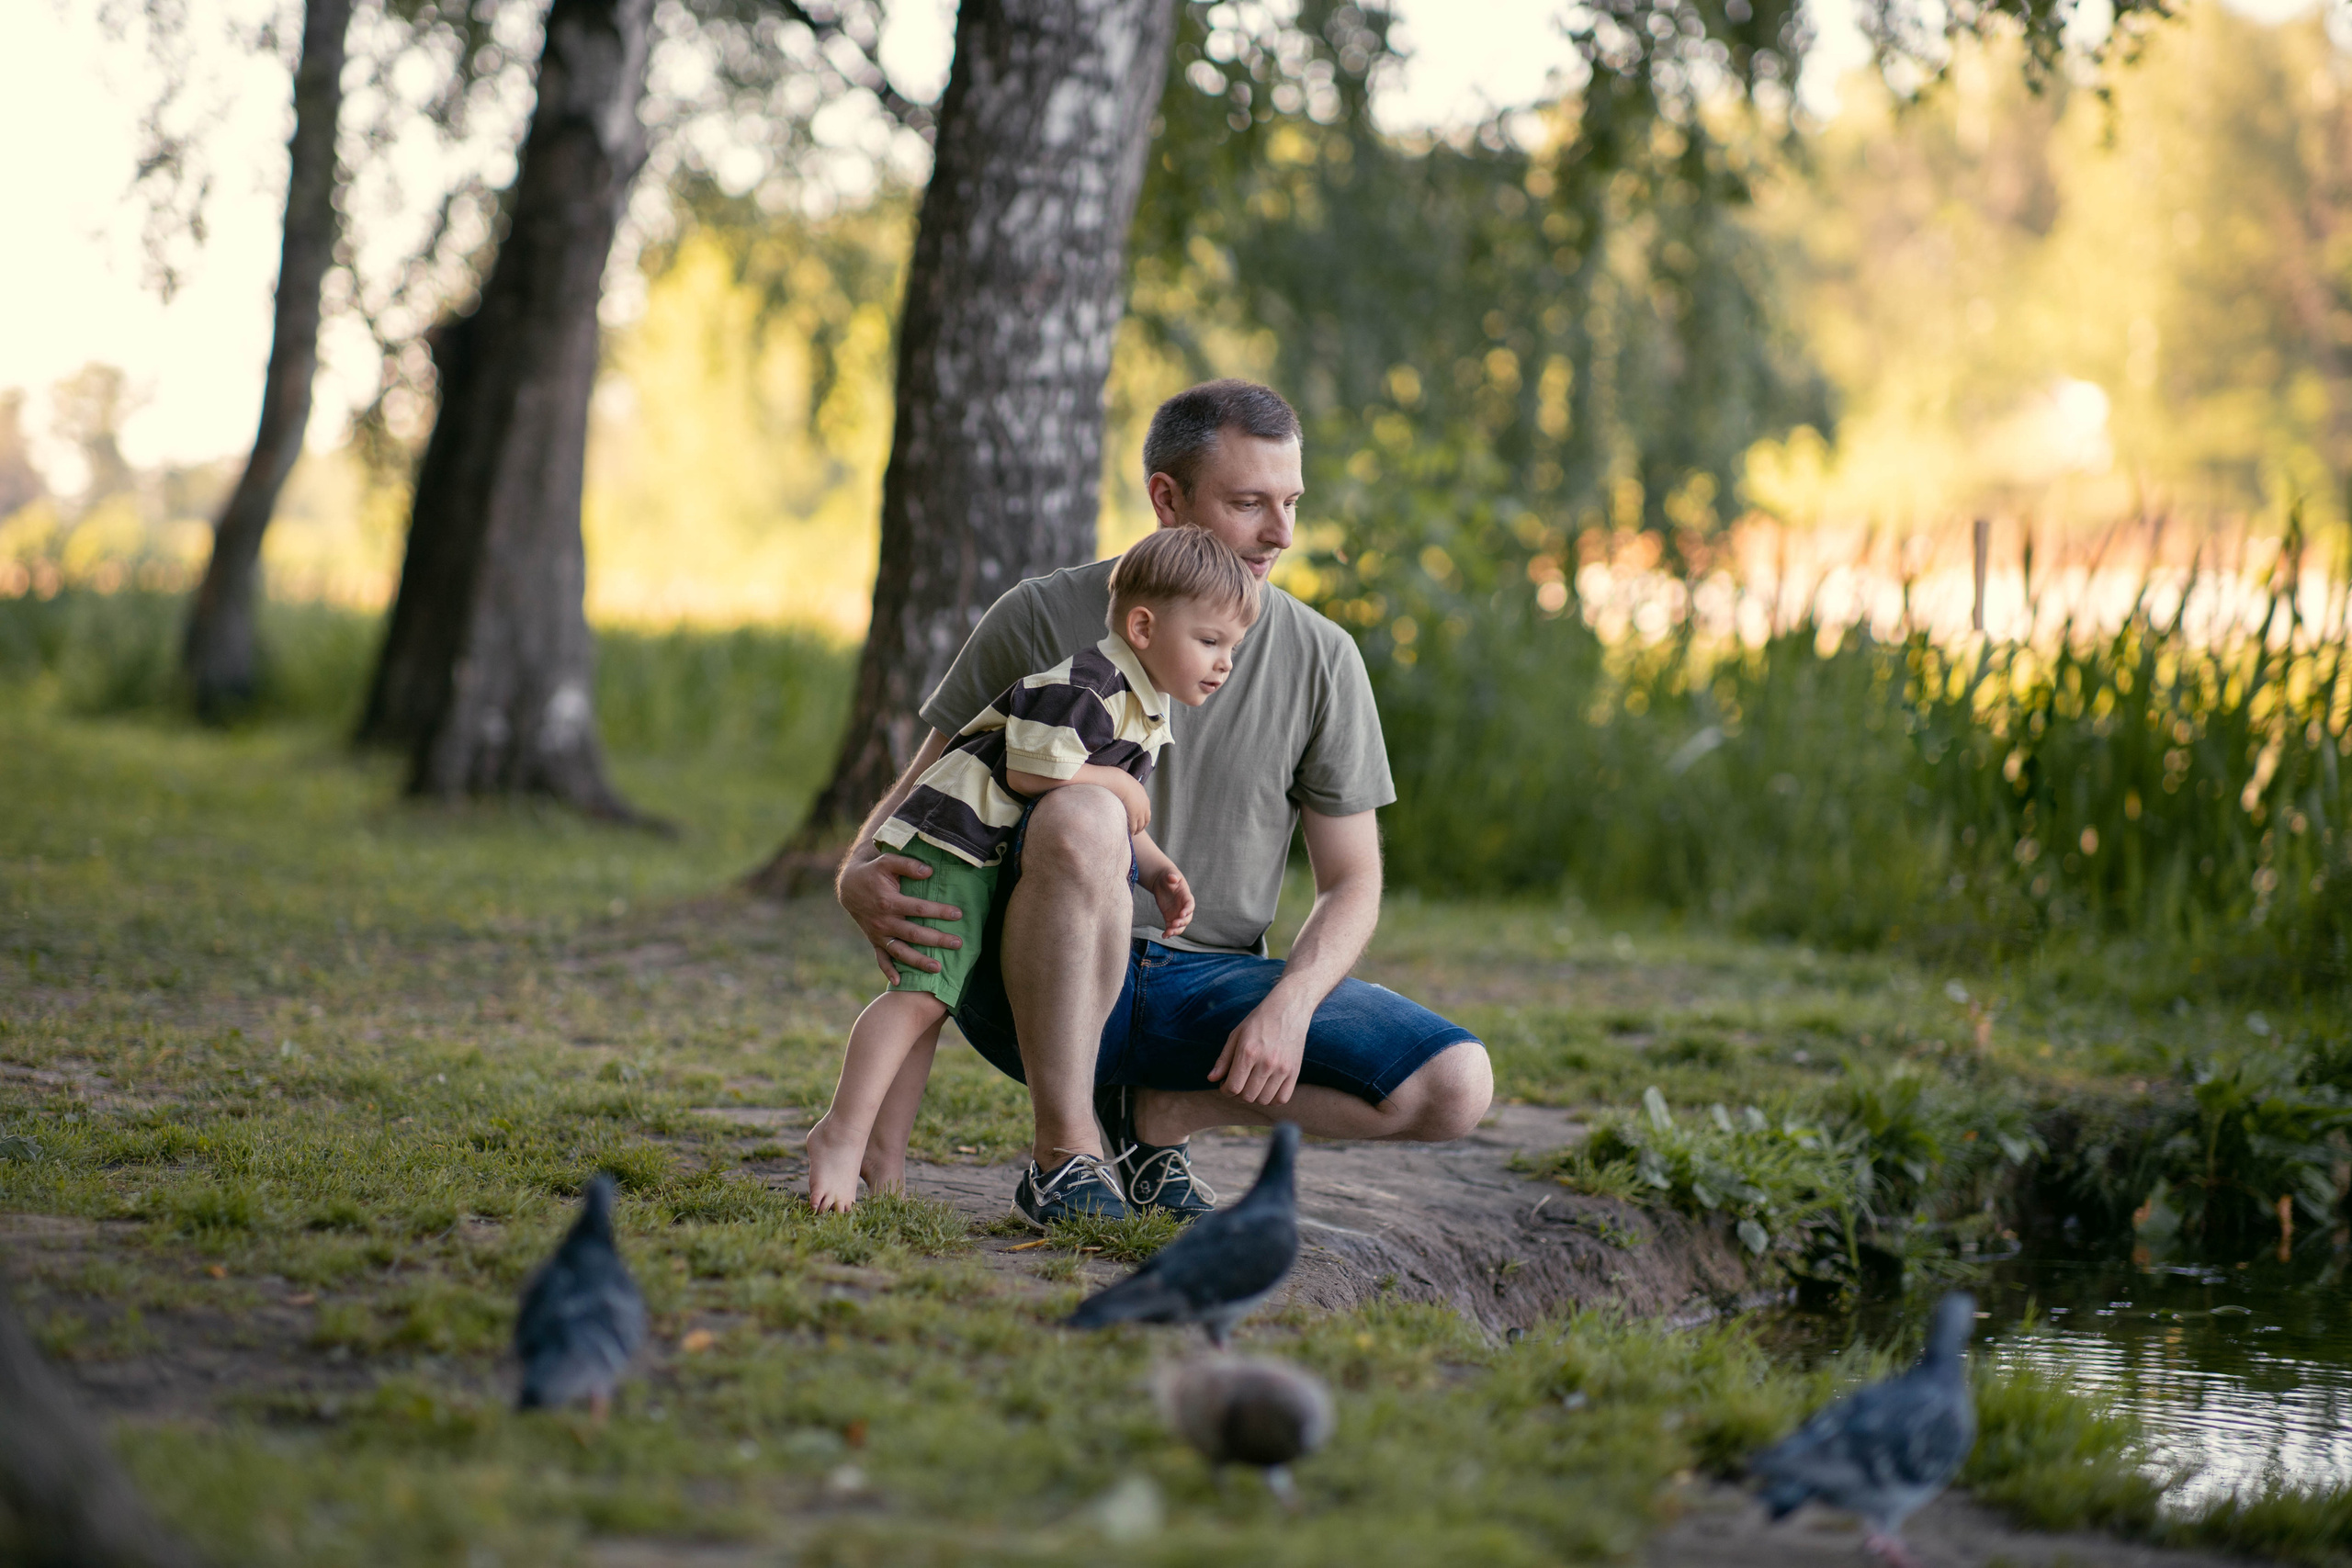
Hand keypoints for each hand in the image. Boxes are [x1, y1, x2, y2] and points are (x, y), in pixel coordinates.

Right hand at [837, 846, 963, 984]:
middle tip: (958, 943)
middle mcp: (884, 922)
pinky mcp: (874, 940)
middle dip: (937, 940)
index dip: (940, 911)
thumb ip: (908, 865)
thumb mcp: (887, 861)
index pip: (920, 908)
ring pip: (900, 951)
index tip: (958, 914)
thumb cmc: (873, 872)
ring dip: (918, 962)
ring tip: (938, 968)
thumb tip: (929, 871)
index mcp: (889, 902)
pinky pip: (881, 959)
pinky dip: (888, 971)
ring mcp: (879, 934)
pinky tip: (900, 982)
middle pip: (914, 934)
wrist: (849, 886)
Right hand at [1104, 771, 1150, 834]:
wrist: (1119, 780)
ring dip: (1136, 831)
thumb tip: (1121, 789)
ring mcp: (1140, 810)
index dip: (1143, 819)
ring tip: (1131, 835)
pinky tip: (1127, 835)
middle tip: (1136, 831)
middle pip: (1146, 820)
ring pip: (1140, 825)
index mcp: (1144, 798)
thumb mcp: (1128, 784)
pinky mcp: (1134, 815)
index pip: (1147, 812)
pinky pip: (1133, 827)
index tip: (1138, 823)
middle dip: (1141, 826)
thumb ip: (1128, 790)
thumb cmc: (1119, 780)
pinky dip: (1131, 832)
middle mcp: (1145, 805)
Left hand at [1144, 862, 1193, 938]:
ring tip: (1168, 932)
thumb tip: (1172, 877)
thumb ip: (1172, 876)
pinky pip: (1171, 927)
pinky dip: (1169, 933)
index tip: (1181, 914)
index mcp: (1186, 896)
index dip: (1187, 910)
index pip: (1190, 905)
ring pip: (1181, 926)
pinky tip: (1164, 936)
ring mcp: (1177, 913)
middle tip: (1173, 924)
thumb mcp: (1170, 874)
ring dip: (1176, 930)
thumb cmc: (1168, 876)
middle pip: (1187, 918)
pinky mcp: (1170, 918)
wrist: (1161, 881)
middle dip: (1182, 922)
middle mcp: (1183, 907)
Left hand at [1207, 990, 1310, 1106]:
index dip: (1225, 1090)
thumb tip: (1211, 1079)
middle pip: (1247, 1096)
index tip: (1225, 1084)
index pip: (1233, 1087)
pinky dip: (1272, 1099)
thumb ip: (1223, 1059)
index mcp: (1248, 1052)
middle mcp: (1266, 1062)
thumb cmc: (1259, 1021)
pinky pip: (1282, 1099)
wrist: (1289, 1009)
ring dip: (1254, 1097)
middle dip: (1237, 1094)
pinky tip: (1266, 1088)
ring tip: (1251, 1085)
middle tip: (1237, 1084)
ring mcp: (1282, 1069)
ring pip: (1263, 1100)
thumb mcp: (1236, 1035)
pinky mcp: (1295, 1072)